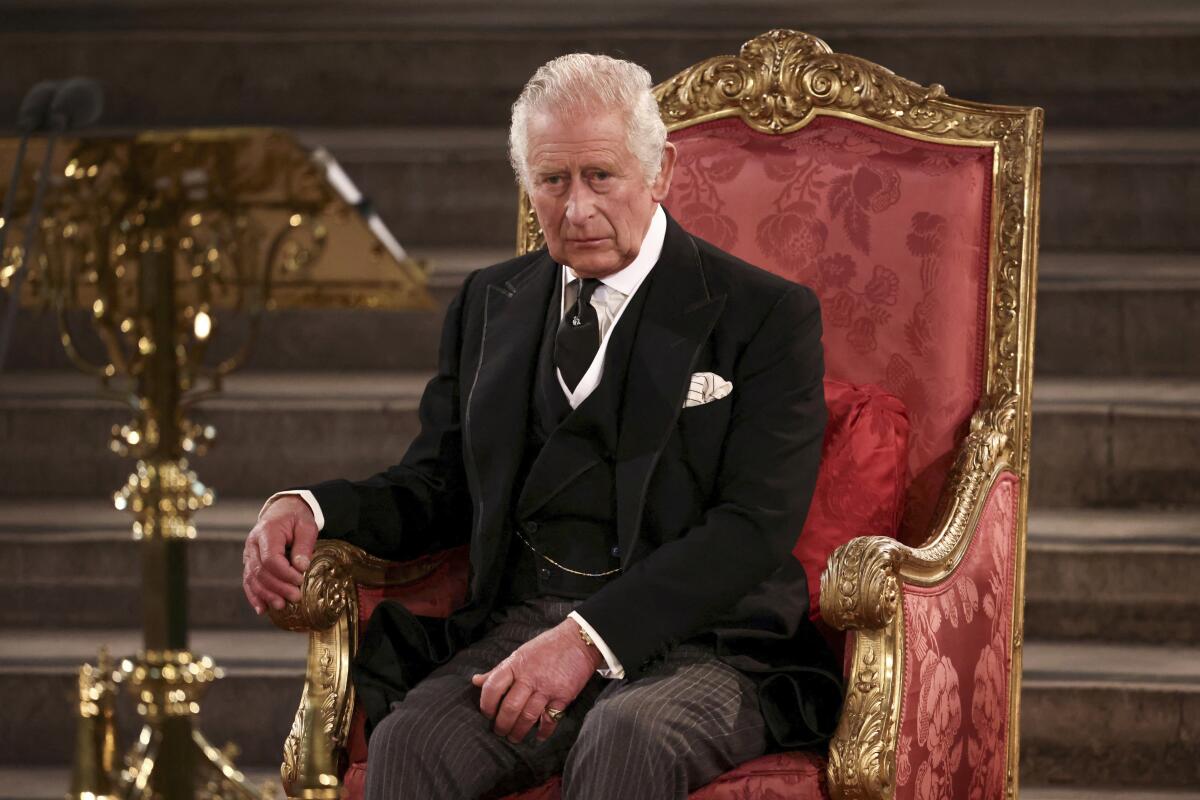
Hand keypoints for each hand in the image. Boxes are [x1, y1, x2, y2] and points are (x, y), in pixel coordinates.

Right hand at [242, 495, 317, 614]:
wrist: (282, 511)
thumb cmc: (296, 518)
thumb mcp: (306, 526)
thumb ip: (304, 546)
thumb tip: (300, 567)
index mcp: (267, 532)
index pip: (271, 558)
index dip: (285, 573)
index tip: (300, 580)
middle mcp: (252, 544)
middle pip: (260, 571)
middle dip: (278, 587)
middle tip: (295, 597)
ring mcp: (248, 554)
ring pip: (252, 578)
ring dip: (266, 595)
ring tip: (281, 606)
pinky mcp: (249, 562)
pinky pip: (248, 581)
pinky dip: (254, 596)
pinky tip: (262, 609)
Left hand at [471, 619, 602, 743]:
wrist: (579, 640)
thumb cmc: (547, 646)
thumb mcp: (520, 654)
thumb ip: (499, 670)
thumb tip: (475, 681)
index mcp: (516, 665)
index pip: (493, 687)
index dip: (486, 704)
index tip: (487, 714)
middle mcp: (530, 677)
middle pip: (510, 707)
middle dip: (502, 725)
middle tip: (499, 732)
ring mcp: (547, 688)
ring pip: (527, 717)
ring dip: (519, 731)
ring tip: (514, 738)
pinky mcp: (563, 696)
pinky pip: (550, 719)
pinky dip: (544, 731)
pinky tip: (539, 736)